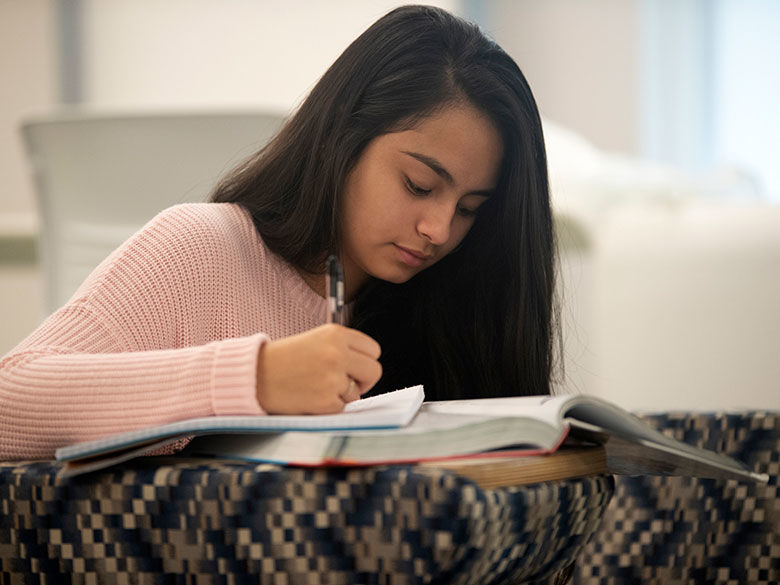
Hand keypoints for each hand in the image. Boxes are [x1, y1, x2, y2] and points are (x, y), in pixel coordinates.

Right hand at [256, 324, 381, 413]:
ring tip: (316, 387)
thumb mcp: (315, 340)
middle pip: (374, 370)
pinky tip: (309, 397)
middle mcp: (337, 353)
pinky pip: (341, 408)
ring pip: (357, 392)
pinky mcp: (325, 400)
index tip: (355, 367)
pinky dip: (328, 407)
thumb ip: (342, 348)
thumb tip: (367, 367)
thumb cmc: (282, 360)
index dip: (365, 361)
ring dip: (341, 394)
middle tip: (347, 383)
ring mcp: (332, 377)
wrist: (253, 376)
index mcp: (335, 334)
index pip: (373, 349)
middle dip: (364, 380)